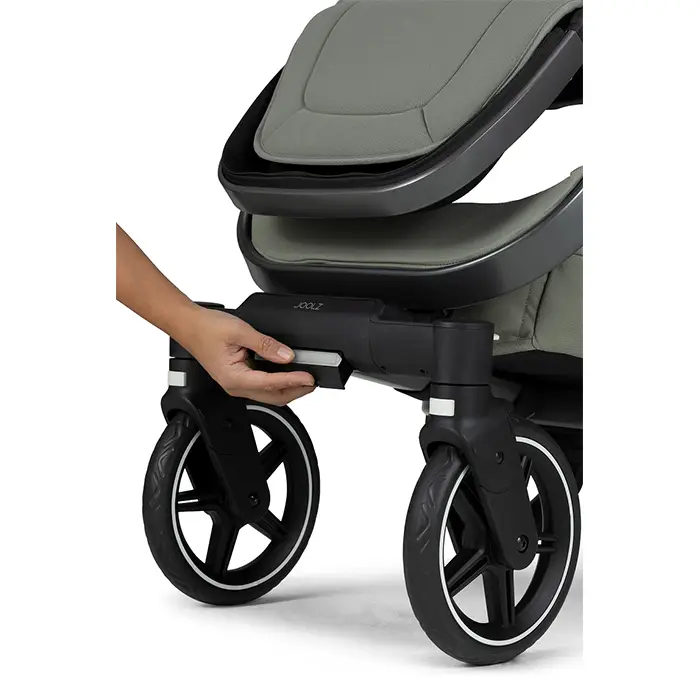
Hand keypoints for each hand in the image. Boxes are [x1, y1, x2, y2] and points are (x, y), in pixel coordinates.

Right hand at [181, 307, 315, 405]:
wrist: (189, 325)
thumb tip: (287, 356)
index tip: (309, 377)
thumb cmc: (207, 328)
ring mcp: (237, 384)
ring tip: (305, 380)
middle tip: (313, 382)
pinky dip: (278, 383)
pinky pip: (262, 386)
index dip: (293, 380)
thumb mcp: (241, 331)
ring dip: (288, 389)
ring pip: (268, 394)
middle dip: (296, 391)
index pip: (271, 383)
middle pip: (273, 396)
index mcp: (235, 378)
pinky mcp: (239, 378)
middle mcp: (236, 386)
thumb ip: (266, 344)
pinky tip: (287, 376)